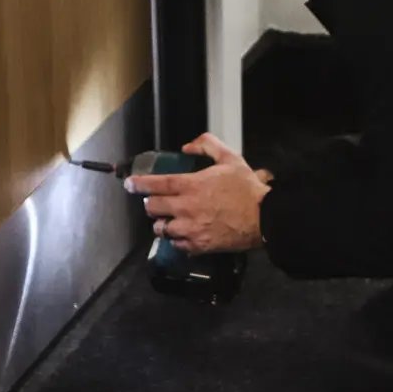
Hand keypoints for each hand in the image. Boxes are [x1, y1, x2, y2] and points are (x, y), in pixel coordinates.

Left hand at [128, 134, 270, 254]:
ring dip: (162, 224)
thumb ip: (207, 146)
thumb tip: (187, 147)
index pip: (156, 184)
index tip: (129, 184)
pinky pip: (177, 245)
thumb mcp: (230, 158)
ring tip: (169, 221)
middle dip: (151, 204)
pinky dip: (177, 239)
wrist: (264, 218)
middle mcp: (185, 208)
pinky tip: (183, 234)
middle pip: (152, 208)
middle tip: (156, 203)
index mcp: (191, 185)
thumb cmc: (246, 188)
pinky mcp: (198, 245)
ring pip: (161, 229)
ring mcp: (190, 229)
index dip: (138, 184)